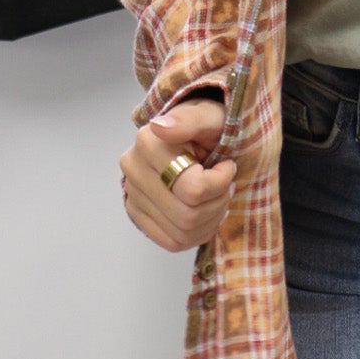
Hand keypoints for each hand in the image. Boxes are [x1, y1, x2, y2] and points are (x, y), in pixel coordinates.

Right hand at [119, 95, 234, 252]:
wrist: (197, 134)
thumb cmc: (209, 124)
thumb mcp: (211, 116)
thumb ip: (191, 120)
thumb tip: (160, 127)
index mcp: (148, 142)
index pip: (193, 189)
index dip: (220, 183)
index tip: (227, 165)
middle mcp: (133, 169)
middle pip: (187, 215)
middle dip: (218, 203)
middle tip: (225, 184)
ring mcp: (132, 193)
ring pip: (181, 233)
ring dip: (210, 219)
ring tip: (215, 195)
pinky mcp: (137, 213)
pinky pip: (171, 242)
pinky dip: (196, 233)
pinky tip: (205, 211)